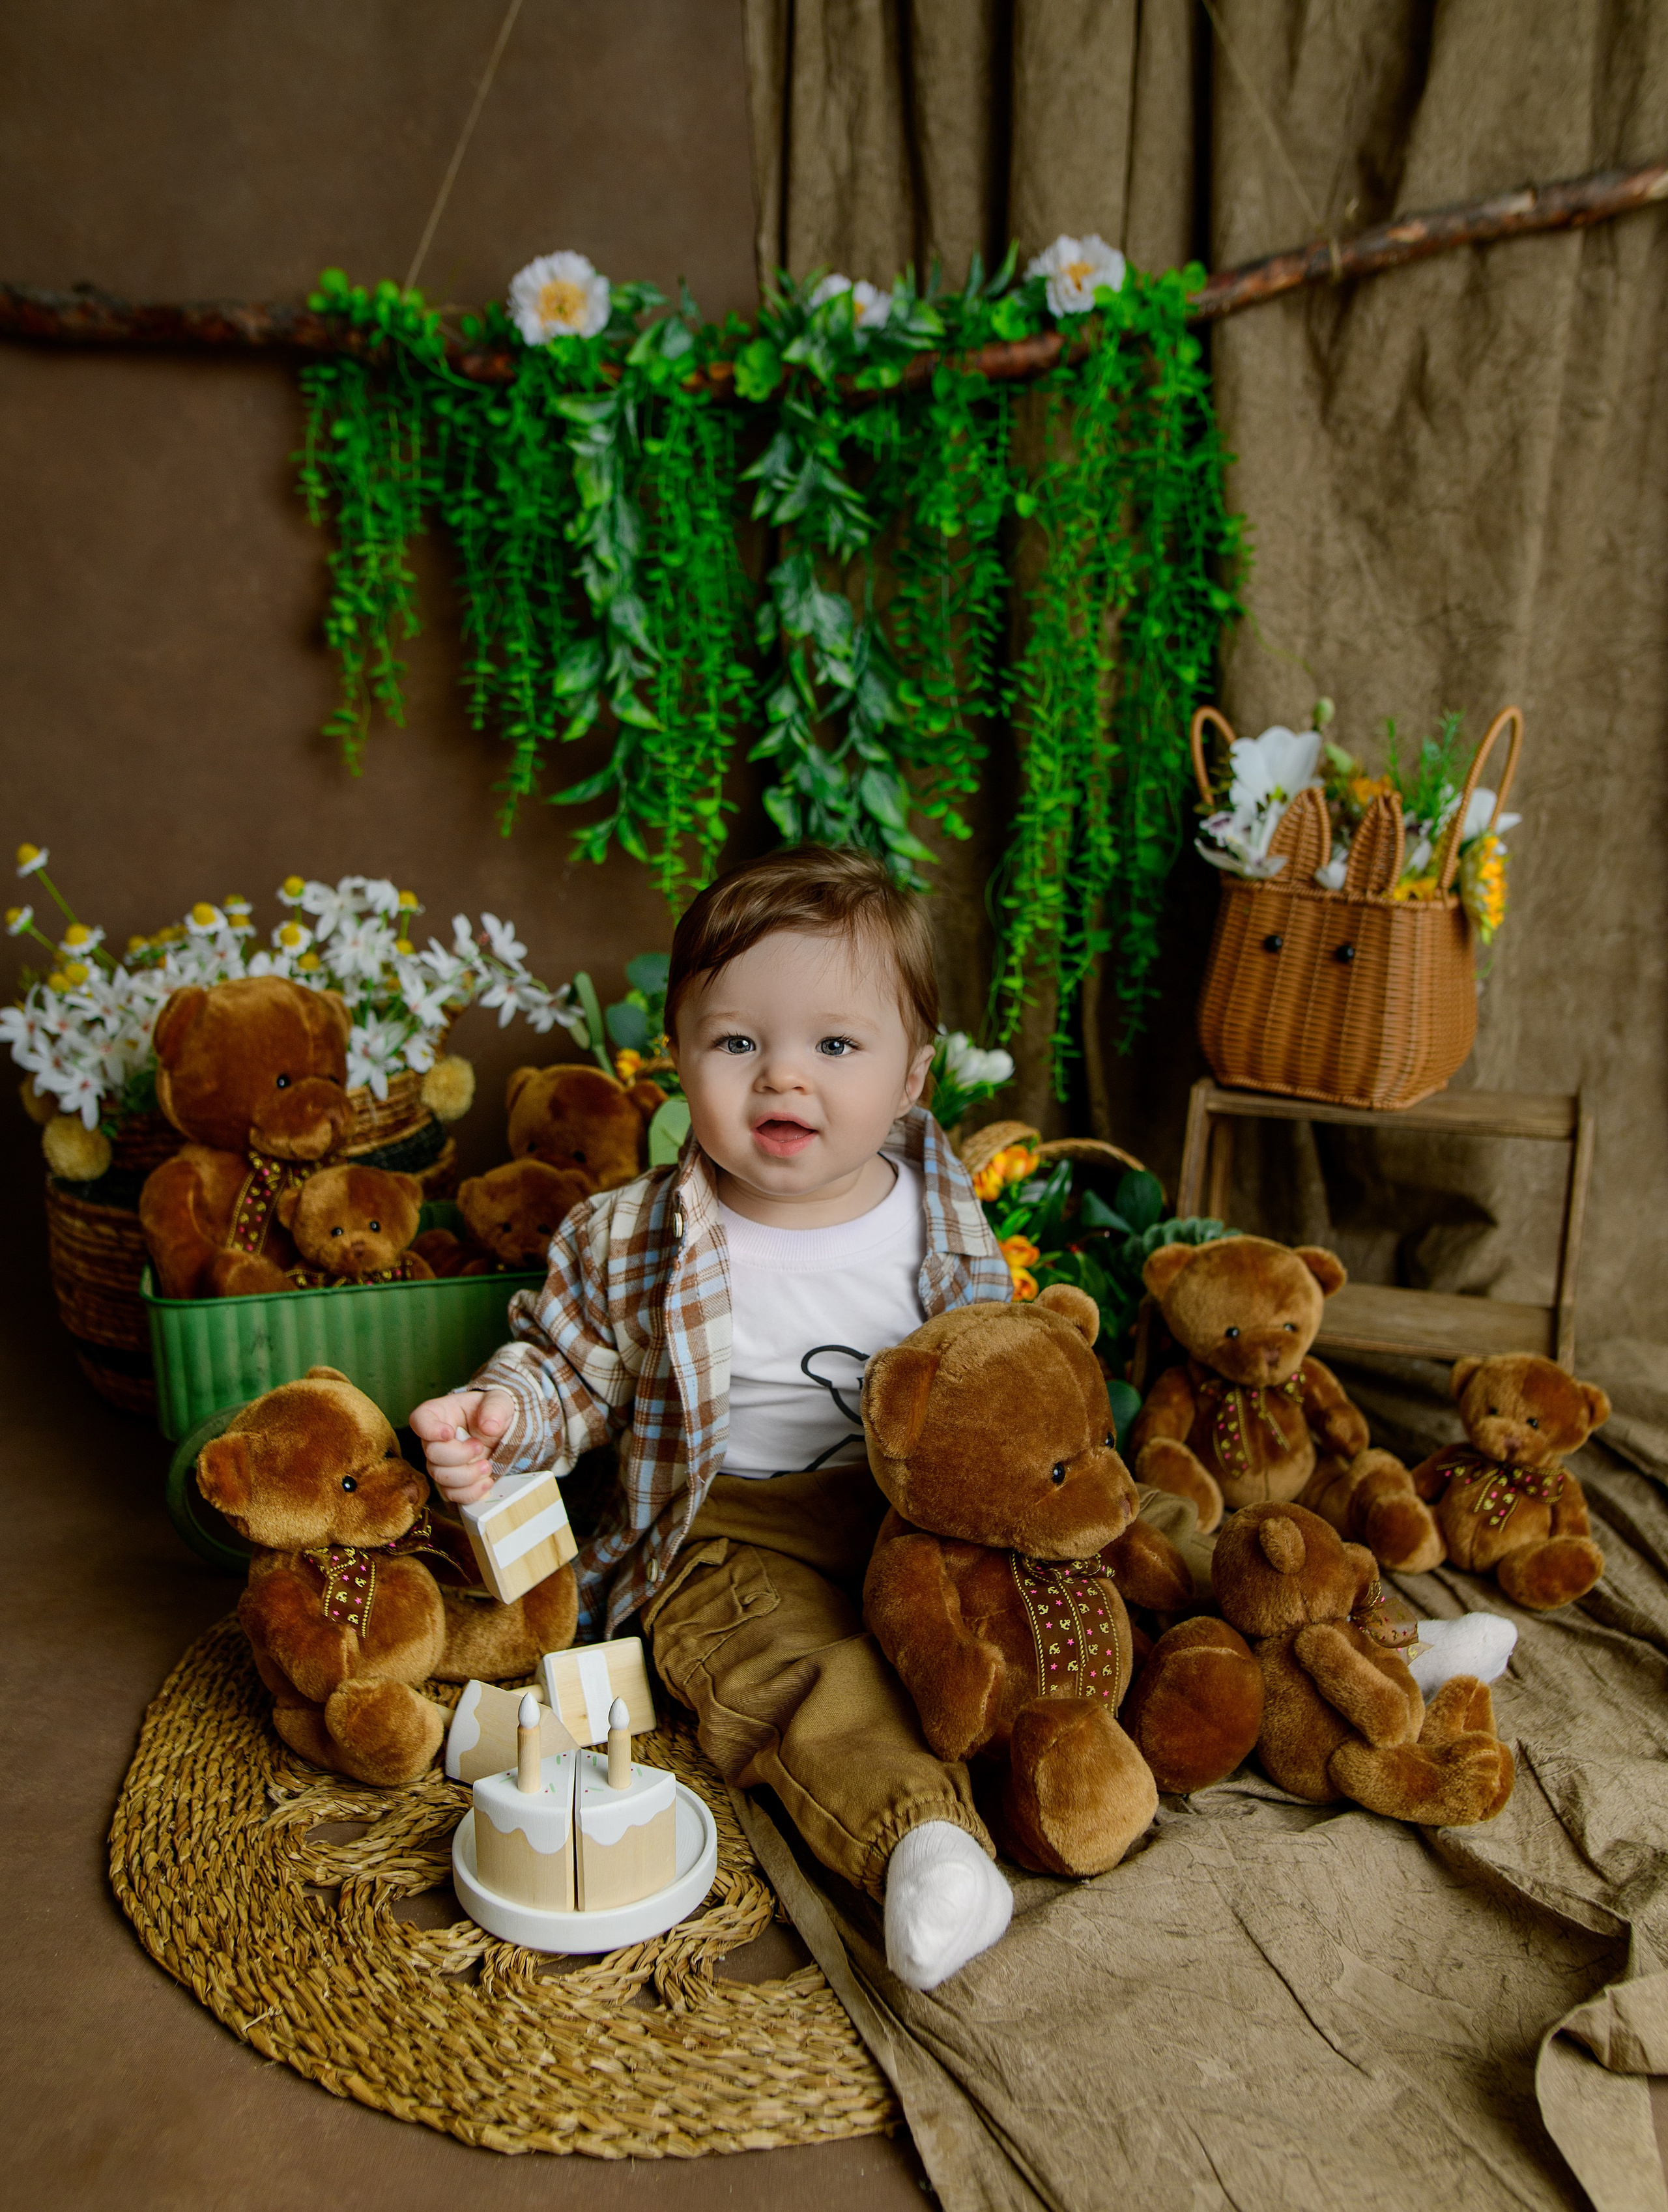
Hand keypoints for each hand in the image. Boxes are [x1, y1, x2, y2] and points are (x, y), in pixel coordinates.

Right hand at [408, 1388, 515, 1505]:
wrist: (504, 1432)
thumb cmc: (494, 1412)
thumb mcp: (500, 1401)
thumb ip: (495, 1408)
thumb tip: (489, 1426)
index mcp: (440, 1413)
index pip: (420, 1420)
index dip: (429, 1430)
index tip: (449, 1433)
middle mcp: (435, 1439)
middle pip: (432, 1454)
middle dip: (459, 1455)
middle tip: (480, 1448)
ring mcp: (442, 1463)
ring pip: (440, 1477)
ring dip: (467, 1476)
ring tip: (487, 1466)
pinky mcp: (452, 1481)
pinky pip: (451, 1494)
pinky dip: (470, 1493)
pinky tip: (486, 1483)